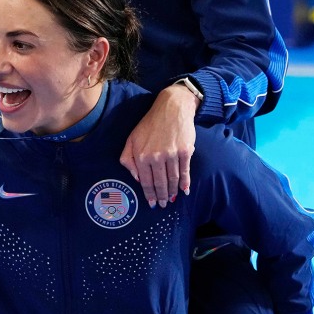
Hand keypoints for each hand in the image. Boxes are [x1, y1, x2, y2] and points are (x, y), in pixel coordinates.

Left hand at [119, 84, 197, 208]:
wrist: (171, 108)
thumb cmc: (150, 124)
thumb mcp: (132, 138)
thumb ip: (128, 159)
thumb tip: (135, 178)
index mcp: (141, 155)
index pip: (145, 181)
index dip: (148, 194)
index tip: (151, 203)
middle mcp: (156, 157)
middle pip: (159, 183)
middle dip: (161, 196)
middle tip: (162, 205)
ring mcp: (171, 154)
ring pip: (172, 179)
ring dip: (172, 192)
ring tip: (171, 199)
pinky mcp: (185, 151)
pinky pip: (184, 171)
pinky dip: (185, 183)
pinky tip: (184, 190)